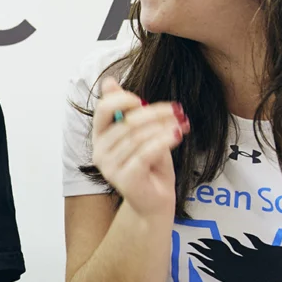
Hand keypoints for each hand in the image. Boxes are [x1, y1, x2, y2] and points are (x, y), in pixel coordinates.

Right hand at [90, 76, 185, 219]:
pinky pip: (146, 153)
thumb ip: (127, 110)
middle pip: (127, 122)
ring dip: (164, 127)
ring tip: (181, 124)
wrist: (155, 201)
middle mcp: (100, 152)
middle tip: (177, 110)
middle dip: (155, 113)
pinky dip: (164, 141)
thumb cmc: (150, 165)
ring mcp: (110, 168)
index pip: (103, 109)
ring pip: (139, 137)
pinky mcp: (125, 179)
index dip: (123, 99)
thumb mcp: (140, 132)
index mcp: (100, 137)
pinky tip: (177, 136)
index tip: (144, 100)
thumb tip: (109, 81)